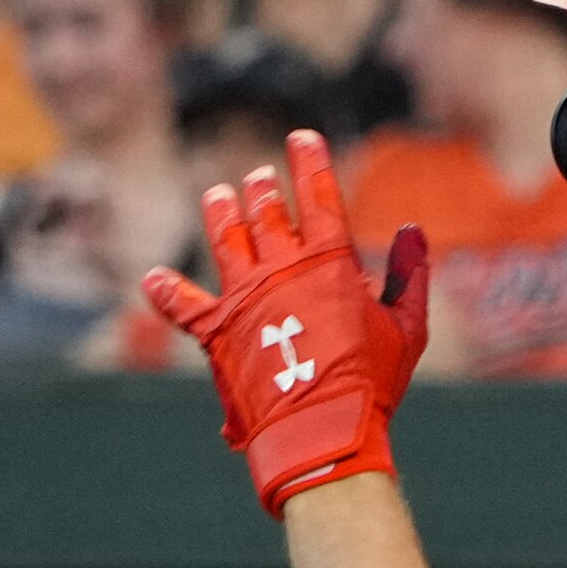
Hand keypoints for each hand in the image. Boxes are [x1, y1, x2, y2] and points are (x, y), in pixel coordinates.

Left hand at [143, 130, 429, 518]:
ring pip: (226, 240)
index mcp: (331, 263)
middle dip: (263, 190)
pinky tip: (153, 279)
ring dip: (221, 214)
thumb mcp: (406, 329)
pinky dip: (166, 292)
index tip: (301, 138)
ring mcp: (244, 296)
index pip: (318, 195)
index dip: (309, 161)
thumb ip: (410, 277)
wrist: (320, 429)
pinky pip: (182, 305)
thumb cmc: (372, 383)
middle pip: (266, 212)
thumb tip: (413, 233)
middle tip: (258, 179)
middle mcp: (281, 268)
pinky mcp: (216, 330)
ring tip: (218, 195)